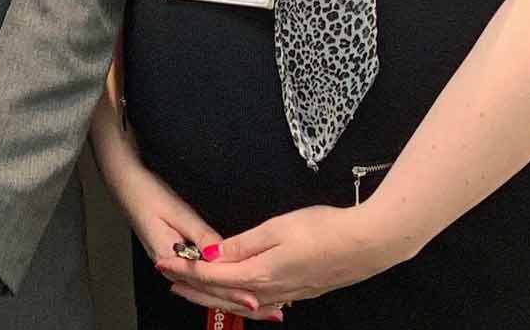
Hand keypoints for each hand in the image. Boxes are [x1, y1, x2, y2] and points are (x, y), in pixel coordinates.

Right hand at [106, 158, 281, 319]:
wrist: (124, 182)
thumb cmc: (147, 193)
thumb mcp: (177, 212)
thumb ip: (201, 235)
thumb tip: (222, 254)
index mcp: (170, 260)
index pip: (207, 282)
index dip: (232, 291)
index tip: (255, 299)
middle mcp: (171, 268)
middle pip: (208, 291)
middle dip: (236, 300)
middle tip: (267, 310)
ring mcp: (172, 264)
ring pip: (205, 288)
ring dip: (230, 297)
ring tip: (258, 306)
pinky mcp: (175, 257)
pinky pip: (201, 278)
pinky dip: (219, 285)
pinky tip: (233, 287)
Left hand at [155, 204, 404, 308]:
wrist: (368, 244)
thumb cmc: (322, 229)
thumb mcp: (276, 229)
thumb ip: (242, 245)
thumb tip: (211, 254)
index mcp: (261, 273)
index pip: (213, 274)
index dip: (185, 269)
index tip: (161, 262)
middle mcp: (272, 290)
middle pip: (224, 293)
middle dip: (193, 287)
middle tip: (168, 279)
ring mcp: (288, 293)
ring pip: (242, 299)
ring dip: (214, 294)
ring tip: (193, 288)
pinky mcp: (300, 290)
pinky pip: (262, 299)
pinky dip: (240, 297)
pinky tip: (239, 295)